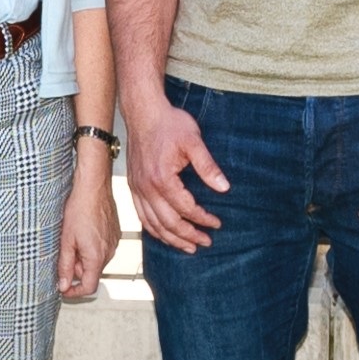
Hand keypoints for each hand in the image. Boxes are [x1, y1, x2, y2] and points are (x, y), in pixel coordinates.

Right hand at [124, 89, 224, 252]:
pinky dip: (154, 229)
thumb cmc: (169, 124)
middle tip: (205, 242)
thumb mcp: (194, 141)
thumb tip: (224, 188)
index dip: (202, 219)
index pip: (185, 208)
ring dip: (171, 238)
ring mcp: (137, 188)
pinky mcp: (133, 186)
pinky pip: (141, 215)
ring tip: (188, 247)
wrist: (143, 112)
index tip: (217, 223)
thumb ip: (208, 166)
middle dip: (188, 236)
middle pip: (168, 223)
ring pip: (152, 224)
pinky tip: (164, 234)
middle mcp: (146, 187)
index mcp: (162, 178)